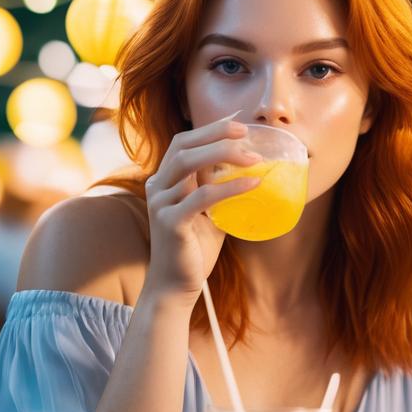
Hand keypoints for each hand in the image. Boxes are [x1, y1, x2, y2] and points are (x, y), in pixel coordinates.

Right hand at [141, 116, 261, 303]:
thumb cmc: (194, 249)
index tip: (238, 124)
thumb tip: (247, 169)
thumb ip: (216, 189)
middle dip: (215, 134)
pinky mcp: (170, 223)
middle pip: (183, 146)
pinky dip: (230, 187)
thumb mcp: (208, 212)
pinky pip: (202, 196)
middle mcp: (157, 187)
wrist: (175, 287)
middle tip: (246, 133)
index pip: (182, 142)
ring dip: (223, 154)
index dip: (209, 129)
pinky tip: (253, 183)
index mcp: (164, 181)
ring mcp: (161, 204)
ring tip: (254, 158)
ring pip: (188, 164)